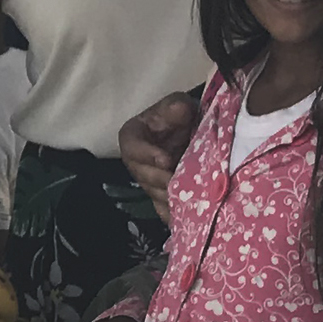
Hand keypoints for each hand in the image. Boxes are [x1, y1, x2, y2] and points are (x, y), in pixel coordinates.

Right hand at [118, 91, 200, 205]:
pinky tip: (188, 217)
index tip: (166, 160)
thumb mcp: (176, 104)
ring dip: (170, 198)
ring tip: (189, 199)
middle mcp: (136, 162)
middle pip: (143, 175)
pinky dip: (175, 215)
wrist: (189, 131)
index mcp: (133, 136)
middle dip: (161, 181)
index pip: (133, 147)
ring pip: (154, 194)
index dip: (148, 155)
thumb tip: (180, 109)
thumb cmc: (178, 114)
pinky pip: (164, 209)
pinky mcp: (160, 195)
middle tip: (179, 184)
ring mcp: (148, 181)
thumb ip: (176, 107)